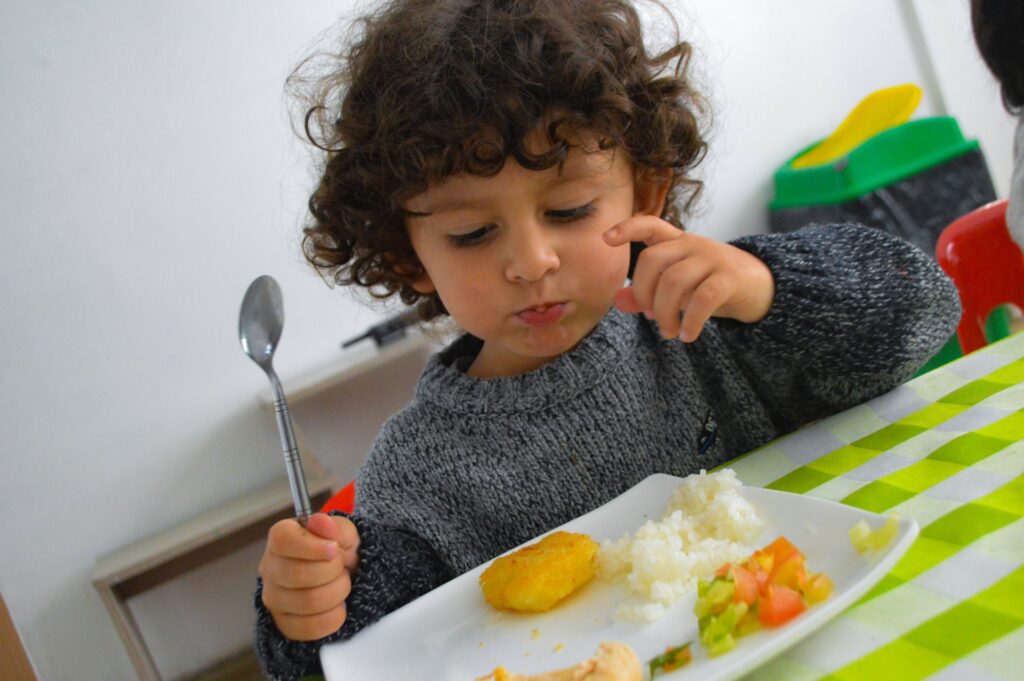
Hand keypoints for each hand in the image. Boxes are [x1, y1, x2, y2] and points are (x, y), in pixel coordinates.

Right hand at [259, 513, 359, 640]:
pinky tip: (337, 605)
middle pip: (298, 574)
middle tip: (341, 567)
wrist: (344, 575)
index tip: (334, 549)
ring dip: (337, 592)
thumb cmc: (338, 550)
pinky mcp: (284, 624)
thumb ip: (334, 526)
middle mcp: (270, 568)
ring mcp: (274, 598)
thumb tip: (320, 521)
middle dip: (332, 571)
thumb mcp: (343, 533)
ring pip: (308, 602)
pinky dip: (334, 616)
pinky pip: (310, 628)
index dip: (313, 547)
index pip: (284, 541)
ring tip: (340, 584)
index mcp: (280, 538)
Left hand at [604, 216, 774, 341]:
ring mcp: (712, 259)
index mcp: (678, 242)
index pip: (650, 225)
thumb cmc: (711, 284)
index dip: (627, 228)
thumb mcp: (679, 287)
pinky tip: (687, 335)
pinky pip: (703, 299)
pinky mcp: (730, 278)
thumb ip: (647, 292)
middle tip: (649, 316)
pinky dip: (690, 321)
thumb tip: (618, 300)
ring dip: (664, 313)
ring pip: (674, 282)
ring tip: (668, 331)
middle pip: (653, 260)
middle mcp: (693, 245)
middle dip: (644, 293)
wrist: (761, 286)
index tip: (606, 239)